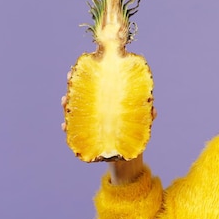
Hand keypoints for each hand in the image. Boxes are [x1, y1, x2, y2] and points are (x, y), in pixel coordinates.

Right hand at [60, 70, 154, 184]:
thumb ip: (146, 115)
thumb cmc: (135, 132)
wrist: (128, 156)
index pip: (98, 81)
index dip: (91, 71)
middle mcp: (97, 108)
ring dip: (68, 104)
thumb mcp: (143, 121)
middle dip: (75, 83)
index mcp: (110, 99)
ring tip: (65, 101)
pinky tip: (65, 126)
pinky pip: (74, 130)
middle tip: (70, 76)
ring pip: (75, 109)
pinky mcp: (86, 137)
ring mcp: (90, 122)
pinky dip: (69, 128)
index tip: (87, 62)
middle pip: (83, 92)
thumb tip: (153, 111)